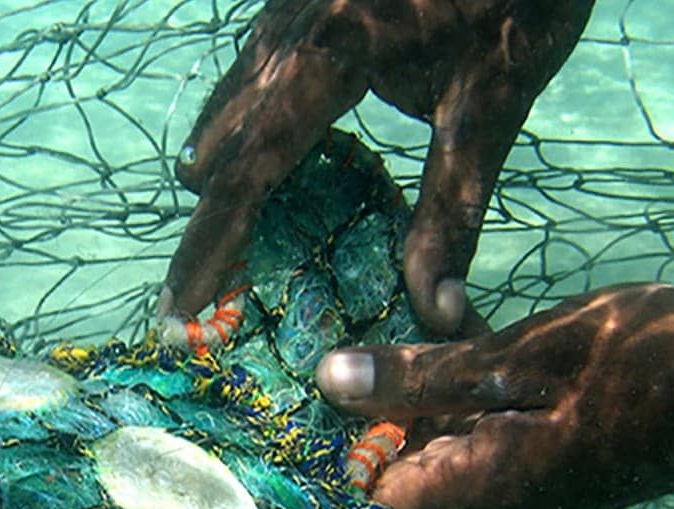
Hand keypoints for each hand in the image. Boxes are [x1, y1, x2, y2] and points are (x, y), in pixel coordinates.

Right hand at [167, 0, 593, 336]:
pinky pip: (253, 72)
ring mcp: (288, 7)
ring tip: (226, 237)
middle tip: (198, 291)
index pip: (247, 169)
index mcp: (328, 57)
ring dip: (225, 171)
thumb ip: (453, 210)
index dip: (211, 244)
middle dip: (209, 219)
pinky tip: (270, 156)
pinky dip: (249, 127)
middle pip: (220, 141)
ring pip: (229, 103)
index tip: (181, 306)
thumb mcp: (492, 104)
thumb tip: (435, 312)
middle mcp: (289, 28)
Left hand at [317, 223, 673, 508]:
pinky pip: (478, 448)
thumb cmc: (666, 359)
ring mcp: (529, 504)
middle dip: (369, 415)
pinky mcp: (554, 479)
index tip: (309, 380)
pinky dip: (462, 404)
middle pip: (396, 479)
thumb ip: (427, 375)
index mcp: (486, 495)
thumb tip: (325, 381)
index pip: (364, 497)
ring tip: (410, 333)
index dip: (328, 442)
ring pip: (438, 457)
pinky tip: (466, 346)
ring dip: (419, 402)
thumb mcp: (534, 350)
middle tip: (356, 335)